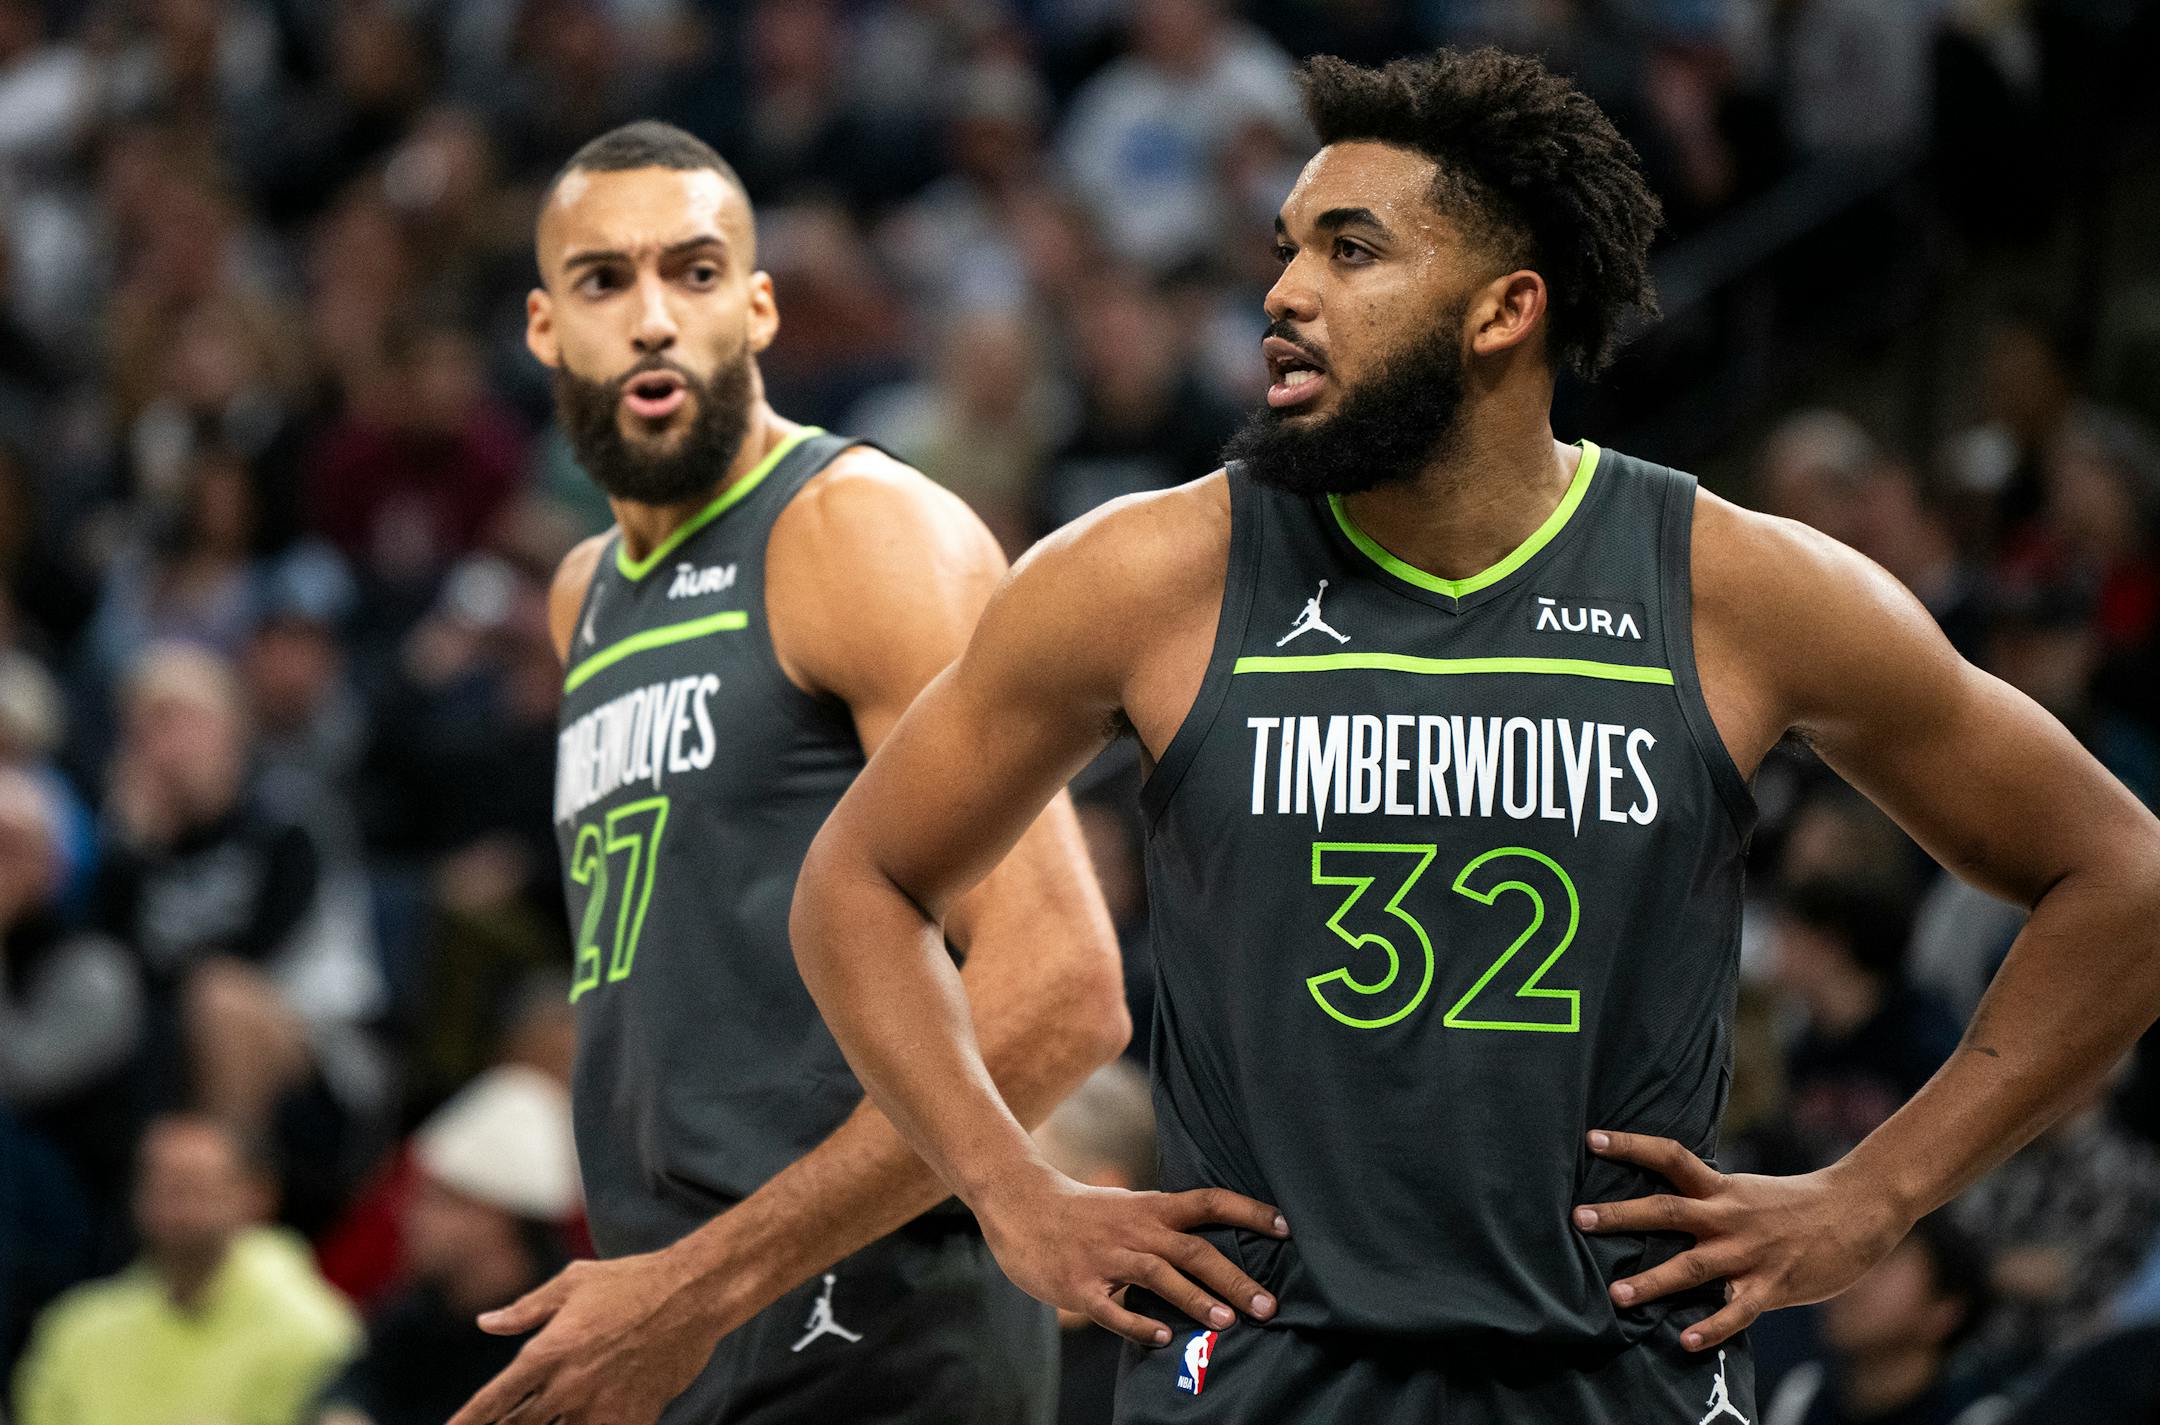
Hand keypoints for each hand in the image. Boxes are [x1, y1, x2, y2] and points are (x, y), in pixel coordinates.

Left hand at [446, 1250, 741, 1424]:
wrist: (694, 1294)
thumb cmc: (631, 1281)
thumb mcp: (572, 1283)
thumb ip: (526, 1310)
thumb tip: (485, 1322)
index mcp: (548, 1352)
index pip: (493, 1401)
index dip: (466, 1423)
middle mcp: (569, 1386)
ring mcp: (601, 1407)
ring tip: (549, 1414)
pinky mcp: (634, 1417)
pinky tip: (589, 1415)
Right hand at [978, 1165, 1287, 1345]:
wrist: (1020, 1204)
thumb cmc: (1083, 1211)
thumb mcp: (1129, 1205)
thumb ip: (1166, 1223)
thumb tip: (1214, 1242)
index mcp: (1150, 1207)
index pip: (1209, 1202)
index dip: (1249, 1212)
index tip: (1286, 1228)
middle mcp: (1134, 1230)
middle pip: (1193, 1249)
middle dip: (1234, 1278)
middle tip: (1269, 1304)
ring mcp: (1105, 1258)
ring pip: (1158, 1276)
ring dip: (1195, 1299)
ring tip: (1228, 1322)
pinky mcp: (1078, 1286)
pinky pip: (1113, 1310)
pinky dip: (1140, 1325)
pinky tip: (1164, 1340)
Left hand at [1572, 1130, 1911, 1350]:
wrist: (1859, 1211)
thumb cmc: (1796, 1204)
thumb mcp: (1745, 1191)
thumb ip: (1707, 1200)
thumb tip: (1661, 1206)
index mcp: (1722, 1188)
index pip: (1670, 1157)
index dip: (1631, 1146)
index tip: (1592, 1139)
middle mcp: (1728, 1217)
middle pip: (1667, 1211)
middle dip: (1622, 1216)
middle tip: (1580, 1218)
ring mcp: (1749, 1253)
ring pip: (1692, 1268)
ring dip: (1652, 1281)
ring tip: (1616, 1294)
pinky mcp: (1772, 1286)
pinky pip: (1737, 1311)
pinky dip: (1712, 1327)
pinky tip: (1686, 1341)